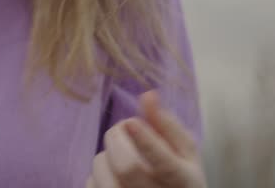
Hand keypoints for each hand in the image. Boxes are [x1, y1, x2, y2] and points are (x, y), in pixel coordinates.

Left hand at [86, 91, 204, 187]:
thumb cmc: (179, 177)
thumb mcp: (184, 152)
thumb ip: (167, 124)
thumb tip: (148, 95)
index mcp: (184, 180)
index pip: (166, 165)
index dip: (146, 143)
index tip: (131, 122)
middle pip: (127, 166)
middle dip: (117, 137)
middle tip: (124, 128)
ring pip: (102, 171)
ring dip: (106, 155)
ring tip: (120, 156)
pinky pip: (91, 184)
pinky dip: (97, 173)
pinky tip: (113, 176)